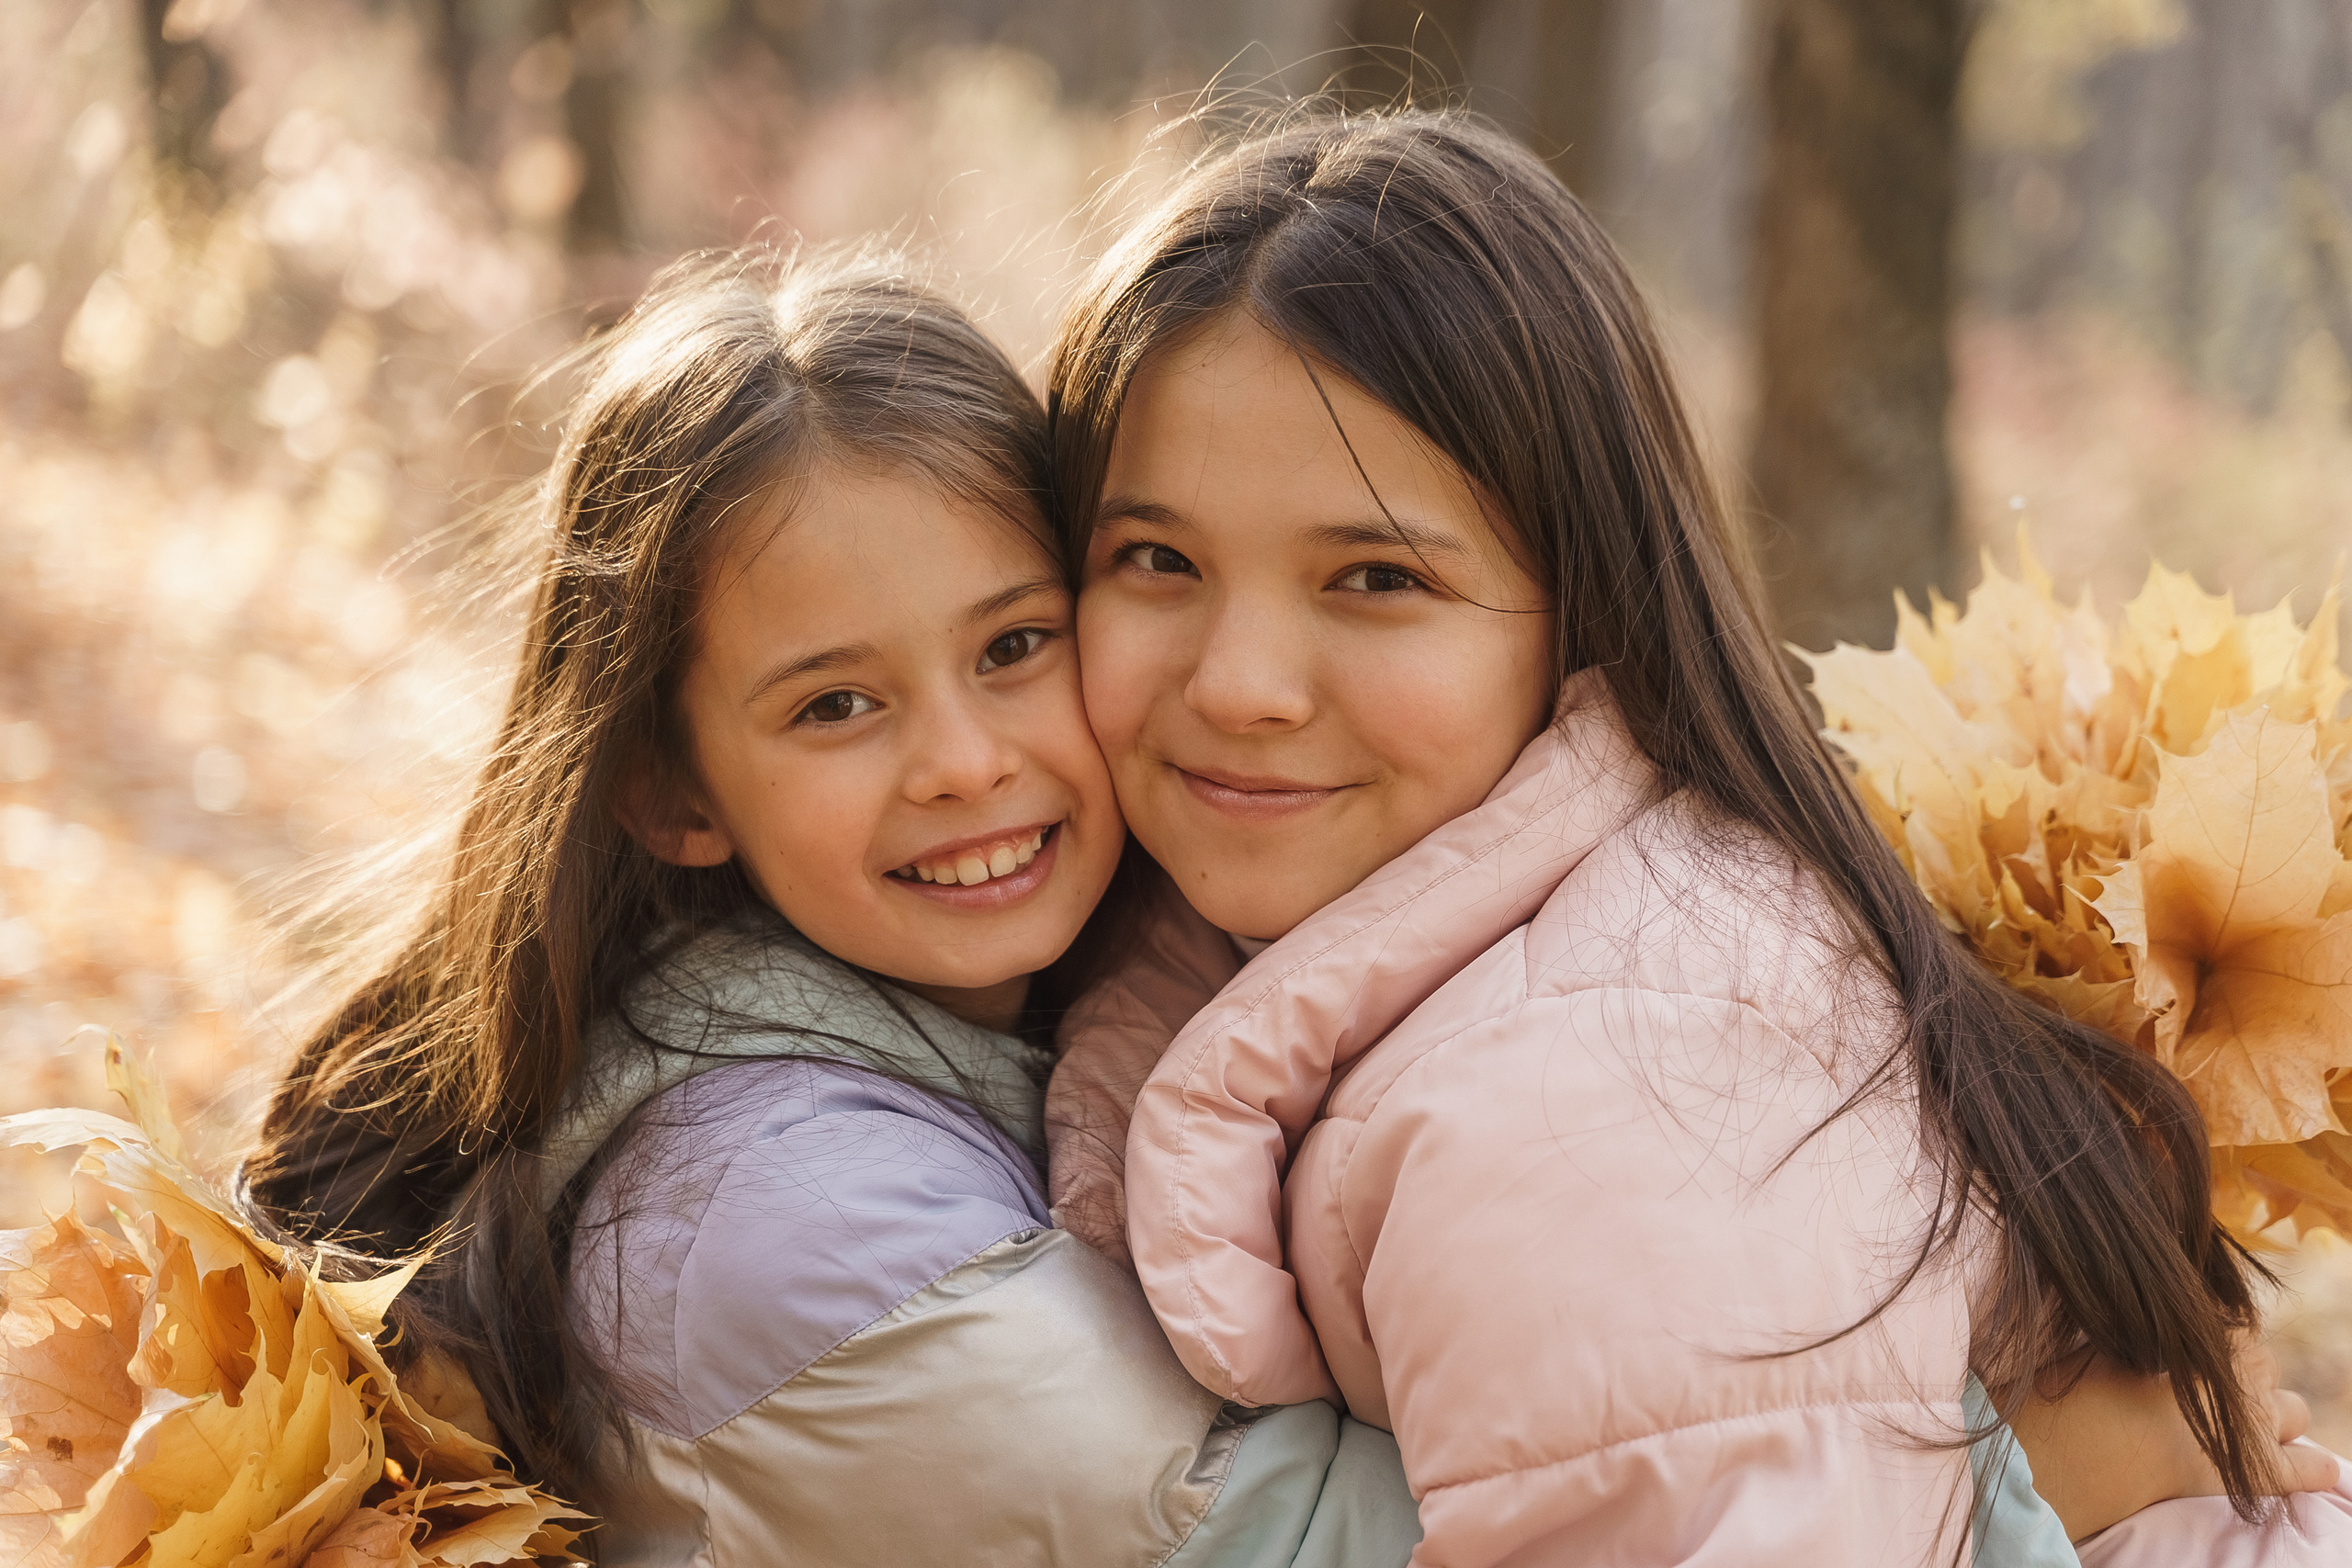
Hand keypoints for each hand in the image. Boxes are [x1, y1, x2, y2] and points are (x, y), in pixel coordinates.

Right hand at [1999, 1339, 2339, 1540]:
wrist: (2080, 1447)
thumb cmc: (2080, 1389)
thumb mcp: (2110, 1336)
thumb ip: (2144, 1328)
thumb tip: (2153, 1322)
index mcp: (2208, 1332)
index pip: (2235, 1329)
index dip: (2212, 1345)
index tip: (2184, 1360)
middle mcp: (2241, 1371)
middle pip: (2265, 1367)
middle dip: (2245, 1378)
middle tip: (2201, 1397)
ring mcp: (2256, 1422)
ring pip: (2293, 1411)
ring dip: (2274, 1417)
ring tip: (2237, 1430)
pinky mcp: (2259, 1469)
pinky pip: (2309, 1467)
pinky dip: (2313, 1468)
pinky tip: (2309, 1470)